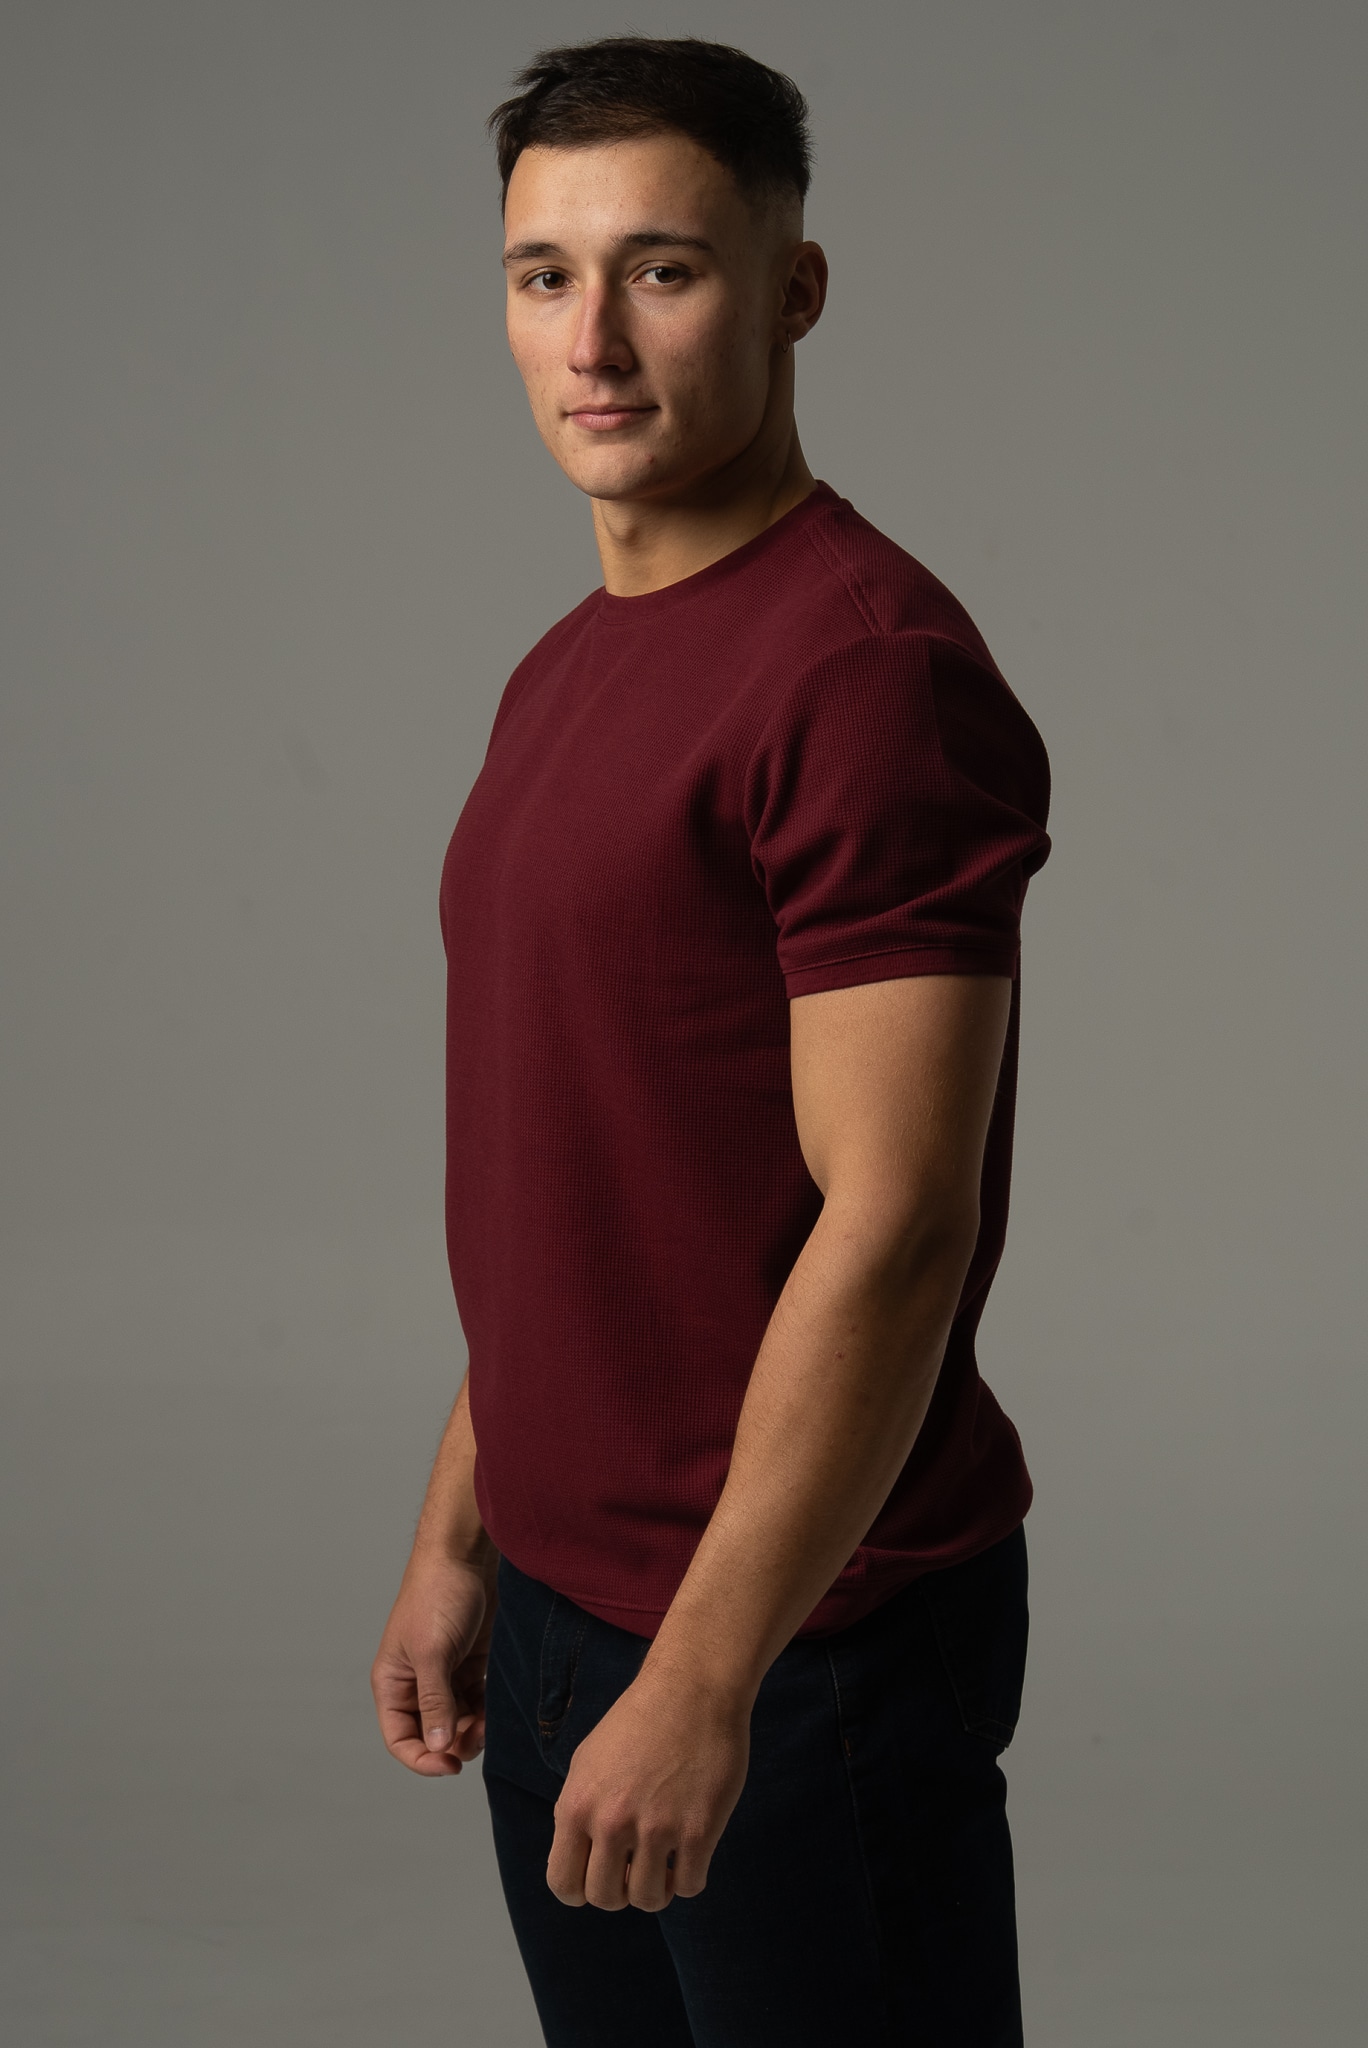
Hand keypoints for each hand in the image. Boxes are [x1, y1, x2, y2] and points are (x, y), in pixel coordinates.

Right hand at [371, 1552, 497, 1776]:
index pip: (400, 1737)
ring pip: (456, 1722)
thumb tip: (436, 1746)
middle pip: (430, 1734)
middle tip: (477, 1739)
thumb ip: (434, 1701)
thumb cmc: (437, 1595)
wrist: (466, 1556)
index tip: (450, 1765)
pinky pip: (475, 1702)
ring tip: (489, 1726)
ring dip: (472, 1731)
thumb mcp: (433, 1652)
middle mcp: (416, 1683)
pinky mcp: (470, 1664)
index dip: (421, 1759)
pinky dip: (485, 1713)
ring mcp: (445, 1674)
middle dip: (452, 1744)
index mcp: (394, 1682)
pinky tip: (496, 1712)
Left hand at [547, 1664, 750, 1910]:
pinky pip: (689, 1886)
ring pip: (648, 1899)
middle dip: (621, 1891)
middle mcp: (611, 1822)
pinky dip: (689, 1878)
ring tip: (665, 1861)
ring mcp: (656, 1828)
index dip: (580, 1891)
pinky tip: (691, 1852)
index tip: (601, 1877)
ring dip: (657, 1888)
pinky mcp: (698, 1830)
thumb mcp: (587, 1760)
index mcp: (577, 1805)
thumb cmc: (640, 1720)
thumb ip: (578, 1810)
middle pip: (606, 1898)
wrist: (692, 1689)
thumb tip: (578, 1856)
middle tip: (636, 1867)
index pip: (563, 1884)